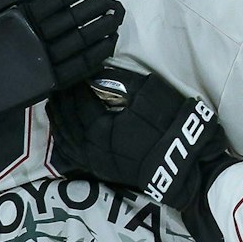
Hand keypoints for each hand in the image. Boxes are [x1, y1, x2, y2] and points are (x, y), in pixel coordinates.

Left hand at [50, 67, 234, 212]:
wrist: (187, 166)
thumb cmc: (170, 126)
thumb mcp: (151, 94)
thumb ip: (122, 80)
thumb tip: (100, 71)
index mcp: (97, 126)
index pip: (76, 100)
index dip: (72, 85)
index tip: (70, 71)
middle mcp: (89, 146)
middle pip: (65, 119)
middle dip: (60, 101)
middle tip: (56, 85)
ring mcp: (94, 161)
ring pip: (65, 138)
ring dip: (58, 120)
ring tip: (55, 104)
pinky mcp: (101, 170)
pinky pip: (72, 153)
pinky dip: (63, 140)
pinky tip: (63, 132)